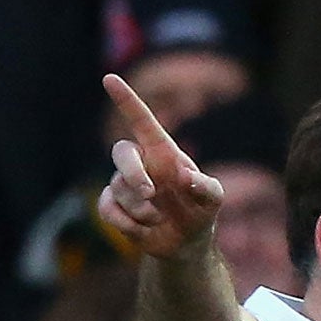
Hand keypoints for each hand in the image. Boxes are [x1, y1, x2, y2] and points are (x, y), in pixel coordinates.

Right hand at [97, 74, 225, 257]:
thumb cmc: (200, 210)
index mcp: (162, 153)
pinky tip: (144, 229)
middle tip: (150, 193)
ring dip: (143, 210)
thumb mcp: (213, 199)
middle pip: (121, 153)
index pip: (142, 121)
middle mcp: (140, 163)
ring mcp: (123, 184)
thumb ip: (208, 187)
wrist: (186, 242)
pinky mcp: (113, 205)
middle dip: (133, 173)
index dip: (127, 100)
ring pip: (118, 189)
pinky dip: (128, 224)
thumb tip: (186, 178)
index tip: (110, 78)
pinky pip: (107, 210)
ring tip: (159, 219)